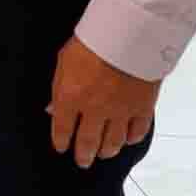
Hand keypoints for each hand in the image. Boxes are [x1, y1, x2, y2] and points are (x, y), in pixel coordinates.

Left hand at [48, 35, 160, 167]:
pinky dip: (131, 138)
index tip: (61, 147)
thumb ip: (59, 88)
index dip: (60, 141)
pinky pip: (137, 131)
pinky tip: (127, 140)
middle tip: (82, 162)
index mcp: (71, 97)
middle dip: (83, 155)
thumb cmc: (92, 41)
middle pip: (88, 142)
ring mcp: (121, 111)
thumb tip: (53, 109)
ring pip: (113, 142)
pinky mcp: (143, 108)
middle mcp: (95, 110)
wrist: (128, 34)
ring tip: (102, 154)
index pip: (62, 128)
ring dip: (106, 151)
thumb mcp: (64, 61)